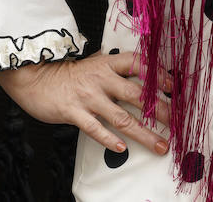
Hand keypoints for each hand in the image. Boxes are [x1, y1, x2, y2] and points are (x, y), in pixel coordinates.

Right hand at [0, 51, 171, 154]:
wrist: (35, 77)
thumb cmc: (70, 73)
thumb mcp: (95, 64)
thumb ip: (117, 71)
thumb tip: (145, 80)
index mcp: (108, 63)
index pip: (138, 64)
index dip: (158, 74)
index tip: (174, 86)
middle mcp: (101, 79)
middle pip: (137, 95)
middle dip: (160, 110)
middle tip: (177, 122)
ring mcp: (88, 97)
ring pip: (121, 117)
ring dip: (143, 133)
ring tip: (159, 145)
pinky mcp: (74, 112)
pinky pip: (94, 128)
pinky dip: (108, 139)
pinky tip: (121, 148)